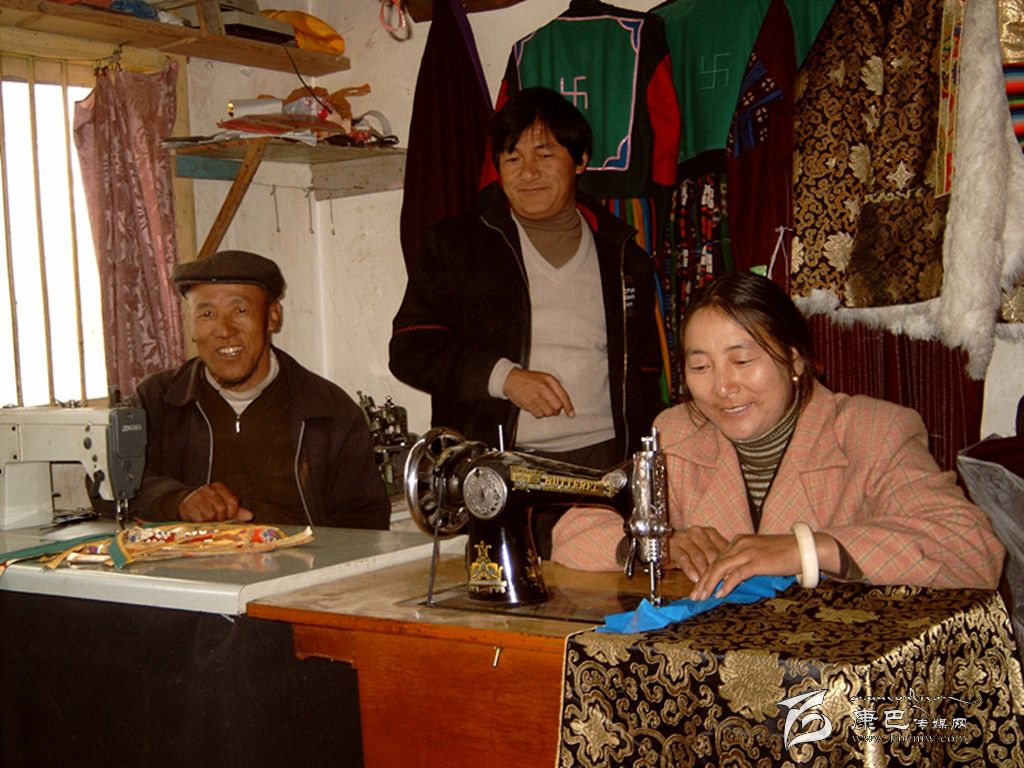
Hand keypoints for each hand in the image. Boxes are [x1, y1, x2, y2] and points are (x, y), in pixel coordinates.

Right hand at [179, 482, 253, 522]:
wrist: (183, 501)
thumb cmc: (206, 504)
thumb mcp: (222, 504)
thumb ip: (236, 511)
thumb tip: (250, 516)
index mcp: (218, 487)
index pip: (233, 502)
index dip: (232, 513)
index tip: (228, 517)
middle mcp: (207, 490)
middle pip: (221, 509)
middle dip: (221, 519)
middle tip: (217, 521)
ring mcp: (196, 498)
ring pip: (210, 515)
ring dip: (210, 523)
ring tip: (207, 521)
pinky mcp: (186, 507)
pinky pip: (198, 520)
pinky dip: (200, 524)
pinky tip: (199, 522)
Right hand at [503, 368, 574, 417]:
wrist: (511, 379)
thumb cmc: (528, 378)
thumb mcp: (545, 377)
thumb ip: (556, 387)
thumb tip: (564, 402)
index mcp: (549, 380)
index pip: (563, 396)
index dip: (568, 407)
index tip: (571, 414)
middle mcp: (543, 388)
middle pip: (557, 407)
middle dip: (556, 410)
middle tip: (552, 407)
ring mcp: (535, 397)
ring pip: (548, 413)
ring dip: (547, 412)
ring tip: (542, 405)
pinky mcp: (528, 404)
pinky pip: (539, 415)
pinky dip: (539, 413)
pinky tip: (536, 406)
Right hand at [667, 526, 729, 582]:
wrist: (662, 542)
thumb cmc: (689, 549)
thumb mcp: (705, 550)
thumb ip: (718, 558)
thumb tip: (735, 574)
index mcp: (710, 533)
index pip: (723, 547)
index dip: (730, 563)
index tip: (734, 577)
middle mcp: (697, 533)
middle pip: (711, 553)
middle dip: (718, 570)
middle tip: (724, 584)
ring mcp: (684, 538)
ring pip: (698, 557)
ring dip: (705, 572)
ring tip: (710, 585)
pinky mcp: (673, 546)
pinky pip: (684, 559)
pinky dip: (690, 570)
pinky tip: (695, 579)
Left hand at [689, 533, 803, 600]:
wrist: (803, 549)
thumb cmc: (783, 555)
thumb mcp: (758, 556)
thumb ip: (744, 564)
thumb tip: (730, 580)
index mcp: (738, 541)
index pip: (716, 558)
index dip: (705, 574)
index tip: (697, 588)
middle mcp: (739, 544)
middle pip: (714, 563)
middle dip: (702, 581)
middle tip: (694, 596)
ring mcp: (747, 552)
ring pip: (720, 568)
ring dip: (709, 584)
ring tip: (702, 597)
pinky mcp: (756, 561)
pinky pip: (736, 574)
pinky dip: (726, 584)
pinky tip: (720, 594)